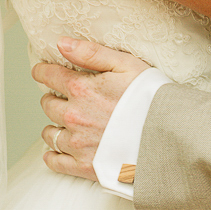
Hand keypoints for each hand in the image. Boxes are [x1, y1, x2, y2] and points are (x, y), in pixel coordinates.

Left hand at [32, 37, 152, 181]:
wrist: (169, 135)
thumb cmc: (152, 97)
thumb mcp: (125, 64)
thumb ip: (91, 53)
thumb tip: (62, 43)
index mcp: (82, 88)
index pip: (48, 76)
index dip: (42, 72)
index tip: (41, 72)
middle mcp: (74, 116)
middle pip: (48, 105)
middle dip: (52, 98)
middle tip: (62, 97)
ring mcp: (78, 143)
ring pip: (50, 133)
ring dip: (54, 125)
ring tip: (64, 123)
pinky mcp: (85, 166)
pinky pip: (56, 162)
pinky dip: (52, 155)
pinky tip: (56, 151)